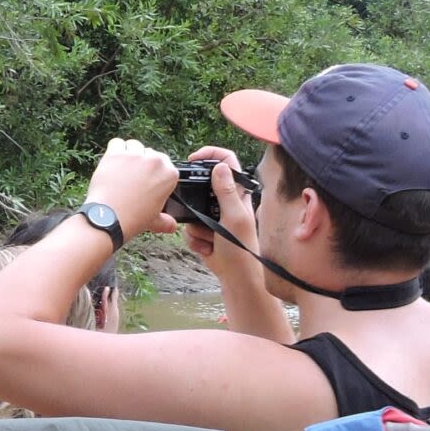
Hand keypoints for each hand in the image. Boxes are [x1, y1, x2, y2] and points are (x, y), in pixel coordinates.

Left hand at [84, 138, 177, 238]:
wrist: (108, 218)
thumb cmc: (132, 219)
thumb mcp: (154, 220)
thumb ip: (166, 221)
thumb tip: (172, 226)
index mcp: (170, 174)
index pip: (163, 162)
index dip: (152, 171)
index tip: (144, 180)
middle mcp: (155, 161)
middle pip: (149, 152)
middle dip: (140, 163)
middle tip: (130, 178)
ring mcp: (136, 156)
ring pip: (134, 145)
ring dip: (128, 154)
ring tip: (121, 170)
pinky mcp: (116, 154)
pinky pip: (116, 143)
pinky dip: (114, 150)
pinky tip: (111, 163)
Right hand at [178, 145, 262, 278]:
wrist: (236, 276)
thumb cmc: (241, 247)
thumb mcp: (234, 216)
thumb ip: (225, 191)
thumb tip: (219, 166)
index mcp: (238, 192)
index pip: (227, 161)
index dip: (210, 154)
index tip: (193, 160)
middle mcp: (226, 201)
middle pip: (201, 187)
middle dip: (195, 204)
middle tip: (202, 218)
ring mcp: (214, 217)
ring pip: (191, 211)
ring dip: (195, 228)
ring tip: (209, 239)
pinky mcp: (204, 231)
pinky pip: (188, 229)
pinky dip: (194, 240)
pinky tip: (208, 248)